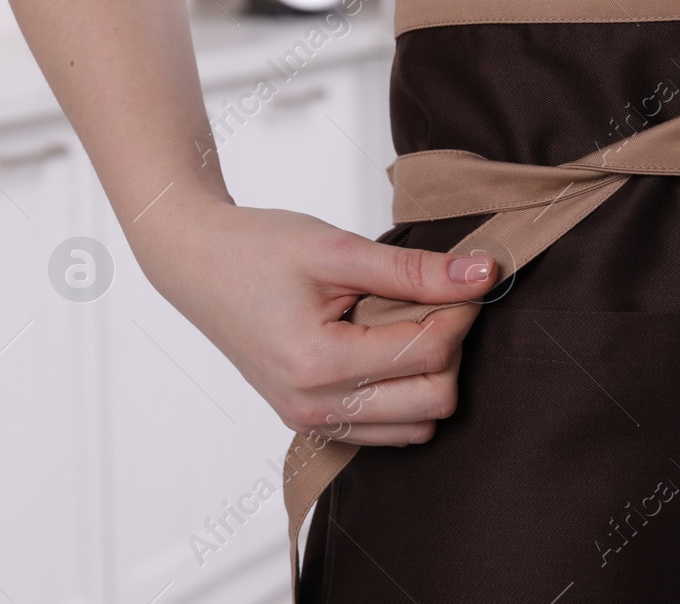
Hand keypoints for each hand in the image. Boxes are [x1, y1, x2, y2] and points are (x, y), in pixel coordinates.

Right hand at [139, 200, 497, 445]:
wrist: (197, 263)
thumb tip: (483, 275)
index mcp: (318, 363)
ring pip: (416, 426)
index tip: (466, 280)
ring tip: (412, 323)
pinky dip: (406, 396)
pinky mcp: (310, 421)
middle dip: (452, 348)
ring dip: (431, 377)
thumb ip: (414, 270)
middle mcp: (313, 406)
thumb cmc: (258, 249)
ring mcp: (309, 421)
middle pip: (433, 401)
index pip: (428, 355)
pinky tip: (392, 349)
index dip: (462, 313)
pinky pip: (385, 431)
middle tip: (442, 301)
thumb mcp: (340, 249)